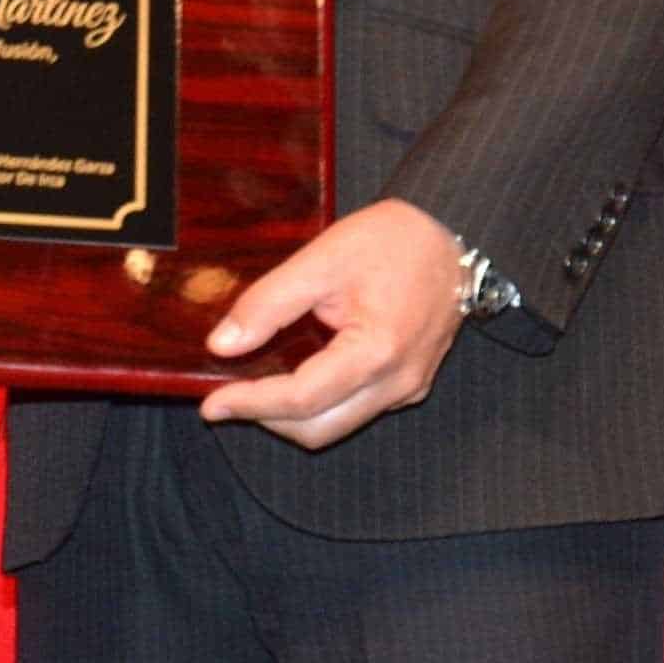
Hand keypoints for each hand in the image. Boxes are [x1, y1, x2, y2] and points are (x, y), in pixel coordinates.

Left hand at [196, 195, 464, 448]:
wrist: (451, 233)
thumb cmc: (393, 240)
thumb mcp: (321, 260)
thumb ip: (269, 304)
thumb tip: (223, 345)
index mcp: (377, 351)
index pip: (301, 399)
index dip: (250, 404)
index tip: (212, 403)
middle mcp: (397, 383)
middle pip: (318, 429)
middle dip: (267, 419)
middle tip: (229, 396)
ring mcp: (408, 388)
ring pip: (337, 426)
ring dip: (293, 415)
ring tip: (258, 386)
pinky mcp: (411, 384)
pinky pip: (357, 410)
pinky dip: (321, 404)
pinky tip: (298, 374)